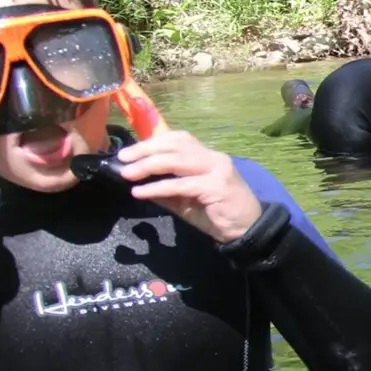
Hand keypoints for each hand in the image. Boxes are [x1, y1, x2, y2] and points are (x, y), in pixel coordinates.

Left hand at [116, 127, 263, 242]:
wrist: (247, 231)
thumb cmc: (217, 215)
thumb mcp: (186, 200)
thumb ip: (166, 190)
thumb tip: (137, 184)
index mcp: (207, 156)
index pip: (178, 139)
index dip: (152, 142)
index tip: (129, 153)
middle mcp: (213, 157)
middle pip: (175, 144)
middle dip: (145, 150)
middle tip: (122, 159)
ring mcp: (217, 170)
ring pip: (176, 160)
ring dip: (148, 165)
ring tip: (127, 174)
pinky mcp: (216, 186)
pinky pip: (181, 184)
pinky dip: (158, 187)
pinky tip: (141, 192)